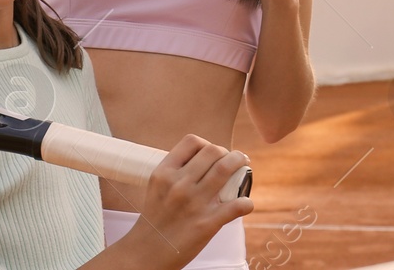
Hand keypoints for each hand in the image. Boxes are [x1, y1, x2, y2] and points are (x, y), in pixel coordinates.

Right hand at [125, 135, 253, 266]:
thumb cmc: (155, 219)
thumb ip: (175, 173)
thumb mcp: (156, 187)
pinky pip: (236, 205)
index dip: (207, 144)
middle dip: (228, 152)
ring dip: (240, 163)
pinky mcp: (207, 223)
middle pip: (213, 151)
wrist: (147, 251)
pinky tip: (245, 203)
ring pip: (225, 169)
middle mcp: (179, 184)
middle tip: (234, 159)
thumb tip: (202, 162)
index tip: (213, 153)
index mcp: (164, 173)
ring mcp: (194, 203)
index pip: (191, 142)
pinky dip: (246, 202)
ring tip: (244, 167)